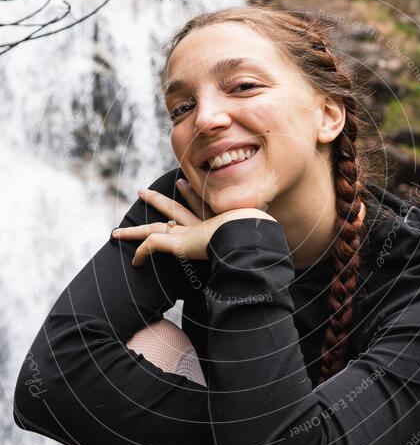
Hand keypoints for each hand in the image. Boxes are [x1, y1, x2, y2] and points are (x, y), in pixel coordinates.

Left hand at [111, 178, 275, 265]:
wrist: (249, 234)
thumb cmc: (257, 238)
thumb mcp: (260, 237)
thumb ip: (263, 243)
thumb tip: (277, 249)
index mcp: (215, 223)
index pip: (198, 206)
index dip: (190, 195)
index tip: (181, 183)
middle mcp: (197, 225)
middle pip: (171, 209)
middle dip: (157, 201)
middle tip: (142, 192)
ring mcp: (185, 233)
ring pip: (152, 230)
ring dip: (134, 231)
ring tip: (117, 232)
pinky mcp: (177, 243)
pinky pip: (152, 247)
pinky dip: (141, 252)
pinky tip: (133, 261)